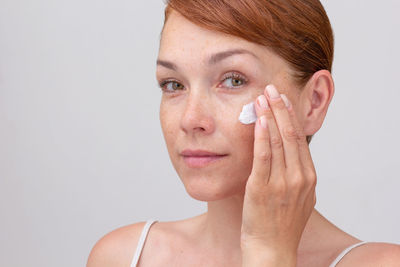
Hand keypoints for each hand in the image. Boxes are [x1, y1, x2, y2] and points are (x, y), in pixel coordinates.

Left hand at [240, 84, 316, 264]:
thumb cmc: (281, 225)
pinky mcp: (262, 188)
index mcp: (308, 177)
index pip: (300, 138)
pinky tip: (256, 120)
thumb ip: (296, 175)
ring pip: (277, 141)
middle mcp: (299, 177)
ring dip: (269, 116)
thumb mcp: (298, 197)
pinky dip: (260, 136)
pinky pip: (263, 156)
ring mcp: (282, 183)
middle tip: (272, 88)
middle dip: (280, 108)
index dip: (290, 116)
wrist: (272, 250)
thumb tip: (288, 154)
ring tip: (261, 97)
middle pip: (290, 134)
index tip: (283, 99)